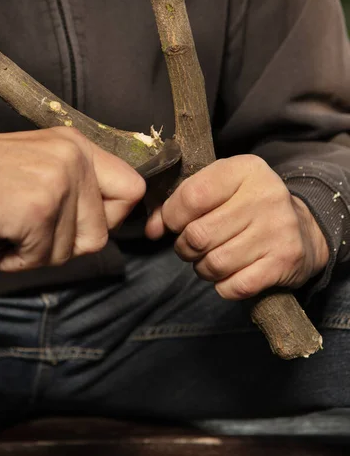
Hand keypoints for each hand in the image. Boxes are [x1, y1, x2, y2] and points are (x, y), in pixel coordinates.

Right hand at [0, 127, 144, 271]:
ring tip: (10, 232)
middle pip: (102, 232)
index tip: (79, 223)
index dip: (111, 217)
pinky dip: (17, 261)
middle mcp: (74, 157)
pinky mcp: (36, 209)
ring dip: (38, 253)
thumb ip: (75, 183)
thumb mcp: (36, 163)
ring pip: (73, 250)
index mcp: (77, 144)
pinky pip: (43, 258)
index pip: (132, 189)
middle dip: (66, 245)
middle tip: (32, 234)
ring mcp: (57, 182)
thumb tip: (105, 221)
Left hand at [145, 155, 328, 299]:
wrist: (303, 229)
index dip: (172, 216)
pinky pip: (234, 286)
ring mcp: (278, 230)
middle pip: (199, 235)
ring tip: (210, 260)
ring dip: (203, 268)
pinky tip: (230, 274)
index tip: (175, 223)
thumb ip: (180, 203)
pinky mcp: (284, 262)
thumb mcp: (218, 190)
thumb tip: (152, 230)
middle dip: (185, 248)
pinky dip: (223, 286)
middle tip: (192, 246)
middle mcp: (265, 196)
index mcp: (245, 169)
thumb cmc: (247, 206)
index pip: (191, 196)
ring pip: (214, 264)